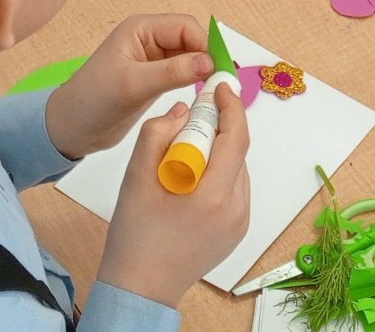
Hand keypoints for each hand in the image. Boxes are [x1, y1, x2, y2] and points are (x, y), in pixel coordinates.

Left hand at [44, 15, 213, 160]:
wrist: (71, 129)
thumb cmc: (93, 100)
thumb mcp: (133, 85)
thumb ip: (172, 72)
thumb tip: (208, 62)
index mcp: (141, 29)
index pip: (185, 27)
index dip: (204, 44)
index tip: (217, 69)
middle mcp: (149, 39)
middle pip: (191, 39)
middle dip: (206, 57)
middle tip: (220, 82)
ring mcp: (152, 59)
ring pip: (189, 57)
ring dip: (201, 70)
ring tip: (212, 90)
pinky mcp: (154, 78)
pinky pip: (182, 72)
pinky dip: (193, 81)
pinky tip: (199, 94)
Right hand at [94, 86, 250, 306]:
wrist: (140, 288)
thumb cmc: (135, 236)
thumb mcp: (136, 177)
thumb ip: (158, 133)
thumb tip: (183, 110)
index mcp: (214, 196)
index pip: (236, 138)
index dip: (231, 106)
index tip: (219, 86)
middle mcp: (236, 210)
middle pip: (237, 152)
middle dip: (218, 127)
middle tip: (193, 117)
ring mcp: (239, 223)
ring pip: (236, 169)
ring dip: (217, 151)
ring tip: (185, 152)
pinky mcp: (236, 231)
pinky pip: (233, 188)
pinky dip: (218, 173)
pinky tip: (191, 177)